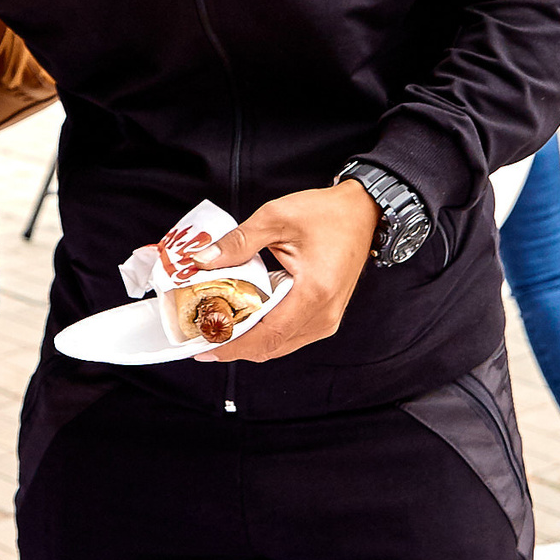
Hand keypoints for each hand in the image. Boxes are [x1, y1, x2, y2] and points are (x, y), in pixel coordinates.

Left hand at [194, 180, 380, 362]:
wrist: (362, 212)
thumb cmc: (325, 213)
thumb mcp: (275, 218)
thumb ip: (237, 242)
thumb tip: (200, 261)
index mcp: (314, 293)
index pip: (267, 335)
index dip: (232, 345)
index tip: (202, 348)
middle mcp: (325, 314)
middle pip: (271, 346)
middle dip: (232, 345)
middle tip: (197, 335)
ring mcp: (328, 318)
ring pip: (279, 344)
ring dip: (246, 340)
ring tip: (213, 327)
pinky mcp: (325, 315)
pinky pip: (289, 334)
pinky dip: (262, 332)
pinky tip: (239, 318)